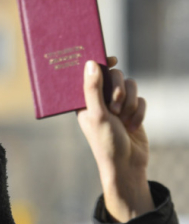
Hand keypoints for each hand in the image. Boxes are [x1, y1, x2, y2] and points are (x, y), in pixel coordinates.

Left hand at [77, 60, 153, 221]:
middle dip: (118, 90)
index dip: (99, 64)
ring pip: (130, 85)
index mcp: (84, 102)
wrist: (126, 164)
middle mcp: (99, 101)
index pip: (90, 75)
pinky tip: (133, 126)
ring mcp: (117, 105)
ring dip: (129, 102)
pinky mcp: (132, 111)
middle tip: (114, 107)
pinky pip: (140, 98)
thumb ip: (93, 89)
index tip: (111, 59)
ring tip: (123, 119)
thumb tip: (90, 63)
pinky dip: (139, 112)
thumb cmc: (105, 142)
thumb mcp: (97, 115)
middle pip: (114, 76)